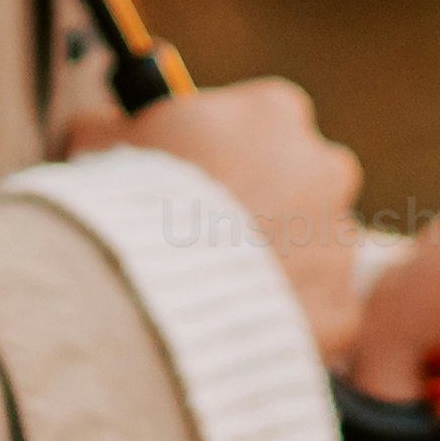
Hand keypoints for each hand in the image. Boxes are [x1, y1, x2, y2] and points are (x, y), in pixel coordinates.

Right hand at [65, 78, 367, 366]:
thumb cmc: (125, 206)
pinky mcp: (341, 309)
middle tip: (211, 238)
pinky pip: (317, 314)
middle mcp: (325, 167)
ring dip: (279, 265)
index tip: (201, 178)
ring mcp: (339, 241)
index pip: (264, 122)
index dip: (228, 153)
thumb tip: (98, 127)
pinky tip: (238, 328)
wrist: (151, 293)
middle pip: (303, 182)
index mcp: (275, 112)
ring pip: (314, 250)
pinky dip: (286, 322)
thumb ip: (115, 129)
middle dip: (266, 207)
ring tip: (217, 290)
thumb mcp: (101, 143)